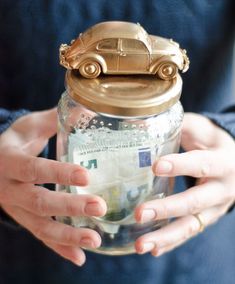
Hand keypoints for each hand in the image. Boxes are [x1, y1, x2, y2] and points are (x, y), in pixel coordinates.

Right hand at [0, 109, 106, 265]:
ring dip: (68, 235)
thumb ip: (54, 119)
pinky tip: (80, 256)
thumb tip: (86, 108)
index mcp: (10, 161)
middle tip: (99, 207)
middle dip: (69, 206)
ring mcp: (16, 208)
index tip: (86, 175)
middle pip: (39, 201)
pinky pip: (41, 237)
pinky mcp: (24, 219)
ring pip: (41, 226)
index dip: (57, 173)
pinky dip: (60, 248)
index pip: (33, 169)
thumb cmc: (16, 143)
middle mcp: (10, 189)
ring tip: (95, 239)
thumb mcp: (29, 127)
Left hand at [134, 113, 234, 255]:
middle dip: (167, 209)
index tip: (156, 166)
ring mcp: (215, 208)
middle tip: (140, 213)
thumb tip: (144, 121)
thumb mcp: (202, 130)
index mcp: (222, 162)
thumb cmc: (212, 143)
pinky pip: (189, 233)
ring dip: (165, 236)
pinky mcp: (207, 218)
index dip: (180, 165)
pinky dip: (171, 242)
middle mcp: (222, 189)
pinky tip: (152, 249)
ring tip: (141, 245)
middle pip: (194, 202)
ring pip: (191, 225)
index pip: (201, 164)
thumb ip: (180, 126)